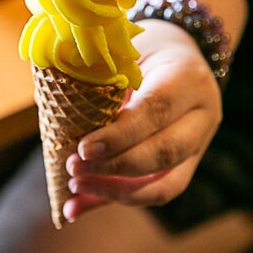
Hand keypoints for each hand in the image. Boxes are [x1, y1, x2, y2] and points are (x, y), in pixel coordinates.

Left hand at [63, 19, 222, 221]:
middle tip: (73, 168)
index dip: (119, 135)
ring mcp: (200, 144)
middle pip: (165, 153)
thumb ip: (98, 74)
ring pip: (166, 183)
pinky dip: (115, 199)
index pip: (156, 110)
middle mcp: (202, 115)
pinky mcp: (188, 165)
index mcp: (187, 78)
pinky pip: (156, 192)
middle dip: (115, 167)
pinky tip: (79, 204)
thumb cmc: (144, 48)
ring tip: (75, 189)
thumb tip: (49, 99)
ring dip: (115, 192)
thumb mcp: (126, 49)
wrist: (181, 52)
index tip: (83, 148)